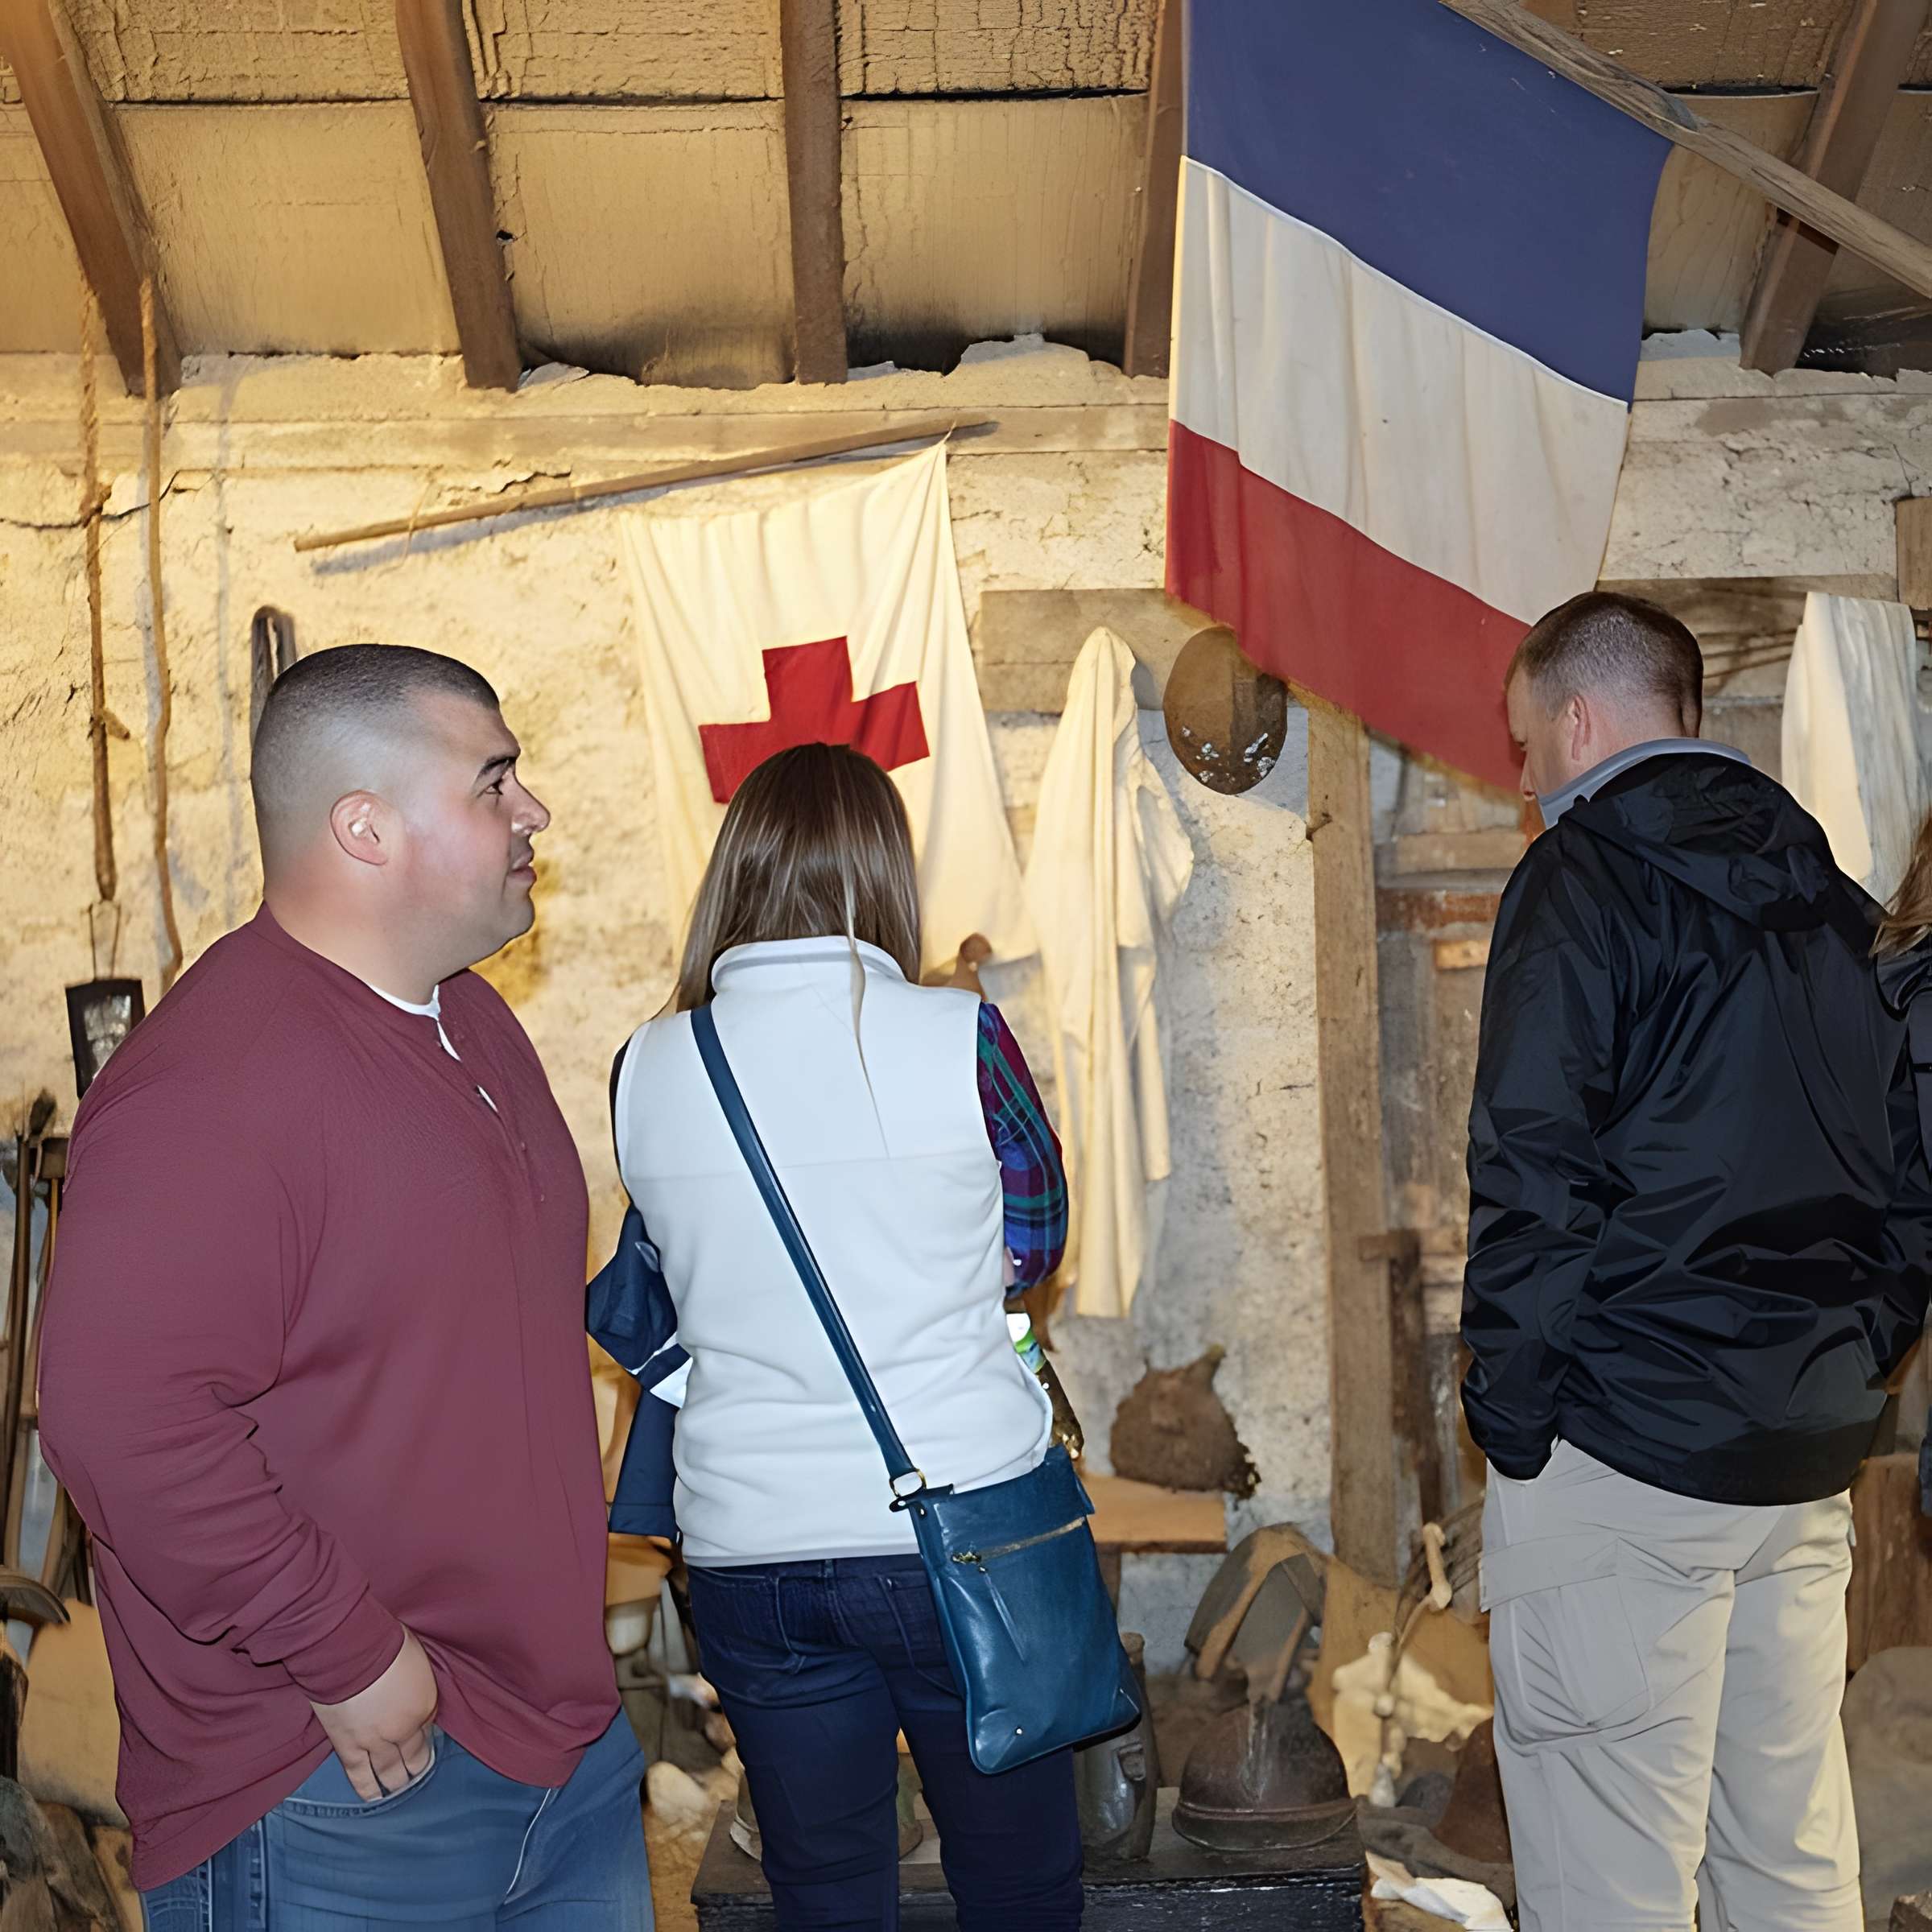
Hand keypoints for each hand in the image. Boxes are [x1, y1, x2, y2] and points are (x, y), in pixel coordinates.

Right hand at [310, 1630, 437, 1800]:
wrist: (350, 1652)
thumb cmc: (384, 1642)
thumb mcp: (415, 1654)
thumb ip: (416, 1676)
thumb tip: (411, 1680)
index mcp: (425, 1703)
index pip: (429, 1724)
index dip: (423, 1728)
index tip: (420, 1732)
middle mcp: (406, 1729)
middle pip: (414, 1754)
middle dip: (417, 1765)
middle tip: (417, 1773)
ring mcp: (377, 1742)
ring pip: (391, 1771)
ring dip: (397, 1782)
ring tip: (399, 1788)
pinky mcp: (349, 1748)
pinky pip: (360, 1775)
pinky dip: (367, 1789)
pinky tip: (373, 1798)